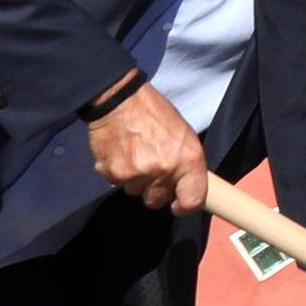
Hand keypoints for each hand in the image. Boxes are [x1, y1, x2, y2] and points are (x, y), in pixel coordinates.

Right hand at [84, 82, 216, 218]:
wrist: (119, 99)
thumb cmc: (154, 113)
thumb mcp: (183, 134)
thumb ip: (185, 163)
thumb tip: (185, 184)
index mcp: (188, 159)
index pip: (192, 200)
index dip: (185, 205)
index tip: (178, 204)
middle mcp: (164, 170)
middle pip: (157, 200)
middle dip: (154, 189)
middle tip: (151, 169)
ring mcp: (137, 174)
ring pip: (136, 191)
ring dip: (135, 180)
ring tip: (135, 154)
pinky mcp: (113, 173)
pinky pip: (117, 183)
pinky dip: (118, 172)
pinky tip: (121, 152)